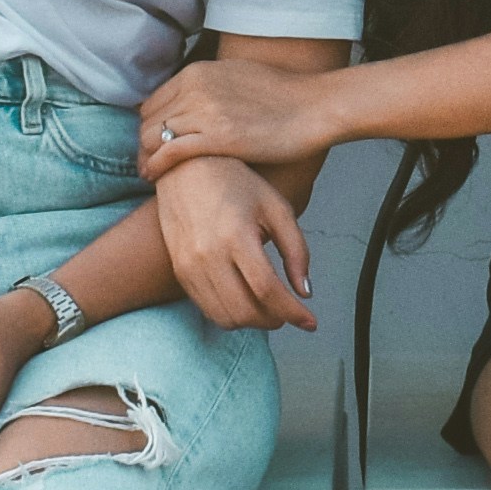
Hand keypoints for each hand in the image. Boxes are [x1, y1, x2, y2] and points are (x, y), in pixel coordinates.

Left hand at [138, 57, 339, 173]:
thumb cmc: (282, 95)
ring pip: (154, 138)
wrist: (313, 106)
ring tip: (150, 174)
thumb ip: (208, 86)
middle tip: (148, 163)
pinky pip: (170, 153)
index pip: (152, 102)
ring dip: (147, 158)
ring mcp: (204, 111)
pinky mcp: (216, 137)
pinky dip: (156, 166)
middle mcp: (194, 88)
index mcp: (197, 72)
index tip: (154, 144)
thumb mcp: (236, 76)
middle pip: (148, 121)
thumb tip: (192, 102)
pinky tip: (155, 177)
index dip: (150, 126)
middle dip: (145, 144)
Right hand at [153, 156, 318, 330]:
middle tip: (289, 313)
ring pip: (225, 317)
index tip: (311, 322)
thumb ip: (296, 250)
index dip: (293, 313)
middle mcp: (208, 255)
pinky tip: (246, 300)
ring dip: (252, 322)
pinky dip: (230, 314)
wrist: (185, 167)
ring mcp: (189, 265)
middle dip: (274, 321)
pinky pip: (206, 308)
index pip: (267, 291)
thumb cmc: (236, 182)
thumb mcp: (276, 208)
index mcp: (236, 236)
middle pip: (245, 311)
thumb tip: (305, 291)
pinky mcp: (179, 271)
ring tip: (269, 308)